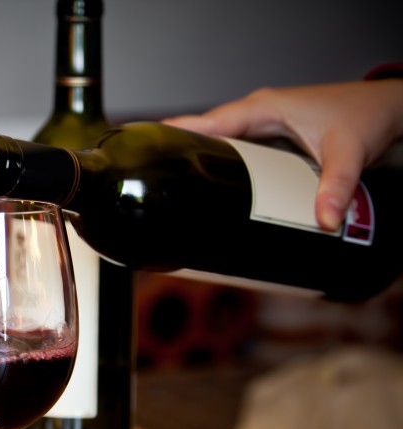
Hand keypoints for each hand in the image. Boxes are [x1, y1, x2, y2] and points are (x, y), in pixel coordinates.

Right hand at [164, 80, 402, 230]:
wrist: (392, 111)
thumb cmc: (368, 115)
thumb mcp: (349, 151)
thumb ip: (336, 186)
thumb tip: (324, 221)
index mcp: (263, 108)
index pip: (208, 123)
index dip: (176, 136)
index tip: (148, 150)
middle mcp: (258, 116)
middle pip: (206, 139)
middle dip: (182, 158)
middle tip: (158, 186)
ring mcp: (264, 130)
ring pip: (222, 151)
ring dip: (203, 169)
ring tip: (176, 196)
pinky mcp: (272, 145)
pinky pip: (239, 160)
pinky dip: (225, 176)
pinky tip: (213, 196)